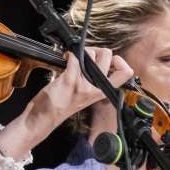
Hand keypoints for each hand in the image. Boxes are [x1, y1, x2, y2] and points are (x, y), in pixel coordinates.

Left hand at [0, 47, 133, 159]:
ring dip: (83, 51)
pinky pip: (74, 58)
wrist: (44, 119)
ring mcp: (82, 84)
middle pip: (108, 56)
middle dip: (98, 50)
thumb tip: (98, 65)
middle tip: (88, 56)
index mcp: (101, 92)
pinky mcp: (68, 80)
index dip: (120, 61)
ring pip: (92, 54)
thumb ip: (93, 82)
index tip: (109, 60)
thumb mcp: (85, 97)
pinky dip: (69, 54)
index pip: (125, 73)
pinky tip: (65, 58)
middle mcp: (94, 88)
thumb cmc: (61, 107)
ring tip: (75, 58)